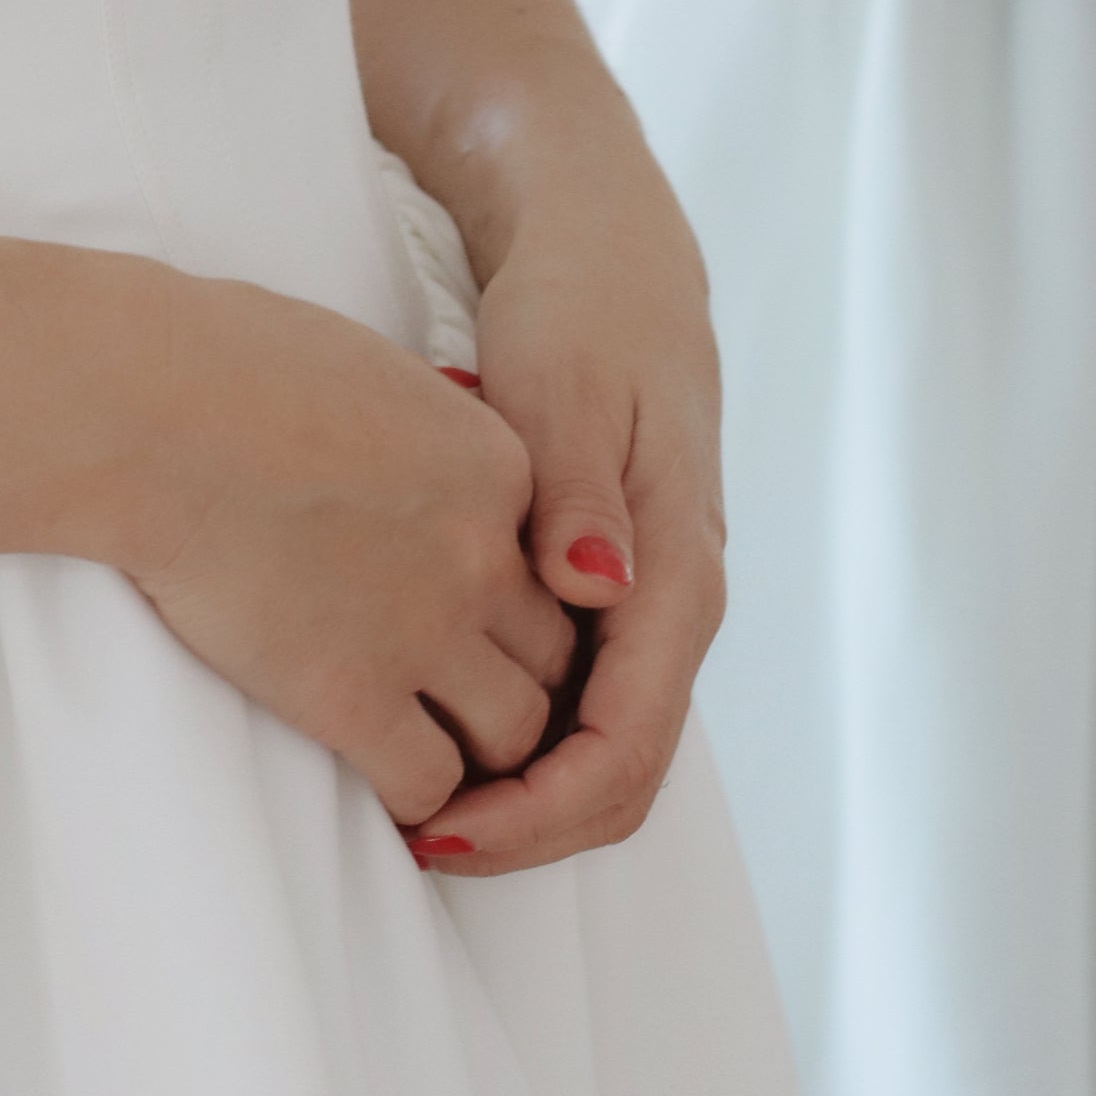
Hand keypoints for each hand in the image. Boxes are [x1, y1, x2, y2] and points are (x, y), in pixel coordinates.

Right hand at [119, 278, 579, 827]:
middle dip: (514, 673)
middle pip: (552, 651)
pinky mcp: (352, 696)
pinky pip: (428, 781)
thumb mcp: (371, 371)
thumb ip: (419, 434)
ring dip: (478, 743)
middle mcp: (483, 553)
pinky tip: (376, 772)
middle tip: (462, 687)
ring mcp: (426, 630)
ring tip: (428, 738)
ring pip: (514, 730)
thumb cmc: (232, 363)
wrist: (158, 412)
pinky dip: (415, 792)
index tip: (468, 604)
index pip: (554, 560)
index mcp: (495, 464)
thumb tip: (399, 457)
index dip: (513, 590)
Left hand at [407, 77, 725, 877]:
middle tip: (418, 845)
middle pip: (619, 773)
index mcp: (676, 569)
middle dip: (526, 830)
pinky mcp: (612, 583)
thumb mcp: (566, 383)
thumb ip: (577, 489)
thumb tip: (592, 591)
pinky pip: (581, 695)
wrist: (609, 250)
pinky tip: (442, 731)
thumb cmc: (581, 309)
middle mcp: (673, 602)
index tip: (444, 834)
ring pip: (601, 744)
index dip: (538, 814)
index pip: (625, 748)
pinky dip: (521, 736)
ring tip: (419, 810)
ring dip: (521, 793)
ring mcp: (646, 598)